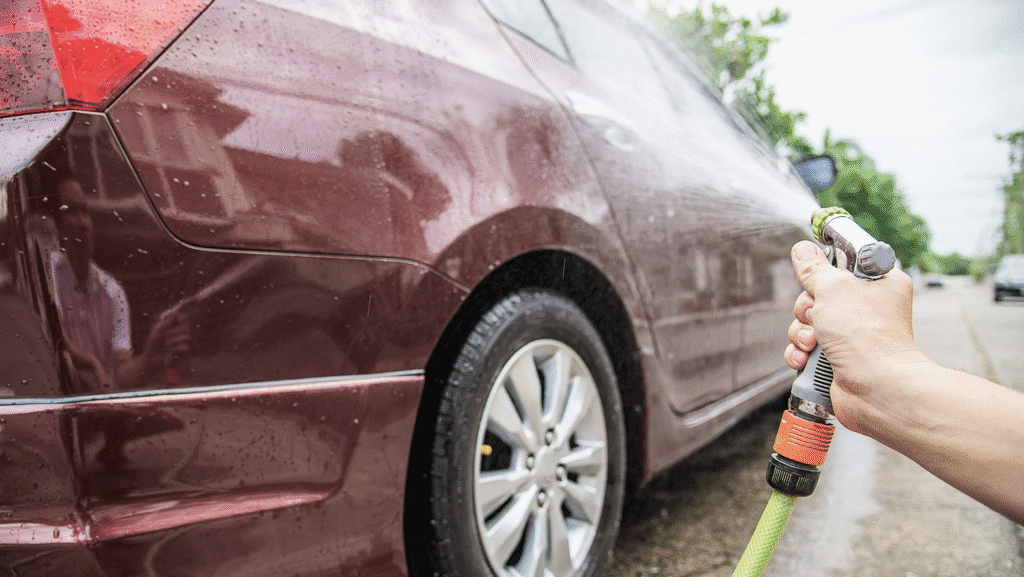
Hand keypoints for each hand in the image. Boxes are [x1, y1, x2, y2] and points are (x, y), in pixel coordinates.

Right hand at [783, 241, 926, 432]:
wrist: (877, 389)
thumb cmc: (868, 337)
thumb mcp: (834, 288)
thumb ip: (815, 268)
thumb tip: (803, 250)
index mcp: (878, 283)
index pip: (845, 261)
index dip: (826, 264)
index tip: (816, 269)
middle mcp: (866, 307)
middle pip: (817, 293)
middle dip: (807, 307)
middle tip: (819, 315)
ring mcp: (852, 334)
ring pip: (808, 321)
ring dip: (801, 332)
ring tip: (814, 342)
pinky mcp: (837, 357)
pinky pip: (805, 346)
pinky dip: (800, 352)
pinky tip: (806, 358)